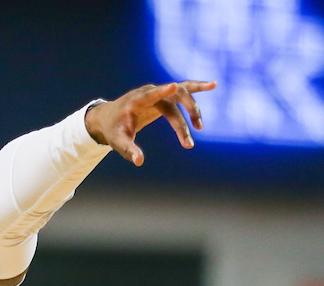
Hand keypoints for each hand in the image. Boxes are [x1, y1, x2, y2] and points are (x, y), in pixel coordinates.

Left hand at [85, 81, 216, 165]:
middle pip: (171, 100)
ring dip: (192, 109)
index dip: (161, 91)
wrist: (111, 117)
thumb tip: (139, 161)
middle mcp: (148, 92)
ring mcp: (158, 91)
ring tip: (199, 127)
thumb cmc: (114, 129)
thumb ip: (128, 150)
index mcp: (135, 101)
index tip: (173, 86)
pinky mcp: (164, 94)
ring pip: (181, 93)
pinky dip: (198, 87)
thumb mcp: (117, 142)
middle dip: (180, 122)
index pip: (150, 95)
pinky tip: (213, 85)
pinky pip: (183, 89)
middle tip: (188, 143)